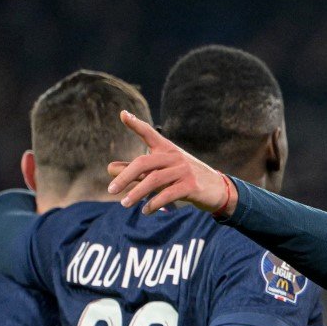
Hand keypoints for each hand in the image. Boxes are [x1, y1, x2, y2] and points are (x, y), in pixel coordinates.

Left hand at [107, 110, 232, 214]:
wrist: (217, 190)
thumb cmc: (185, 178)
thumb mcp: (161, 172)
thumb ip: (137, 171)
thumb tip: (109, 169)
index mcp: (167, 149)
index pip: (150, 134)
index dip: (136, 124)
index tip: (123, 114)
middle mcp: (174, 156)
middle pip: (144, 162)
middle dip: (125, 176)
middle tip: (111, 190)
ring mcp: (184, 171)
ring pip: (154, 180)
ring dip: (137, 193)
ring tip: (124, 204)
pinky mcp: (191, 186)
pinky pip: (168, 194)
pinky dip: (154, 203)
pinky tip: (146, 211)